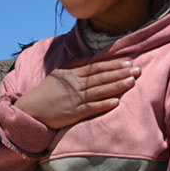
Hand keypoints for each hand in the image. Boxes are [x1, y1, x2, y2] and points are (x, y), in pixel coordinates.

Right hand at [16, 56, 140, 129]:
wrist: (32, 109)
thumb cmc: (47, 91)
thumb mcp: (59, 73)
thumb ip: (75, 64)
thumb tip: (90, 57)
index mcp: (73, 74)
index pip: (97, 67)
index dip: (114, 64)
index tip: (129, 62)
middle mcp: (76, 85)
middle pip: (102, 77)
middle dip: (121, 73)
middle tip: (138, 70)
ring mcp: (75, 99)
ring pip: (99, 91)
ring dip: (116, 86)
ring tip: (132, 82)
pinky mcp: (74, 113)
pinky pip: (91, 108)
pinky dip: (103, 105)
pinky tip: (116, 102)